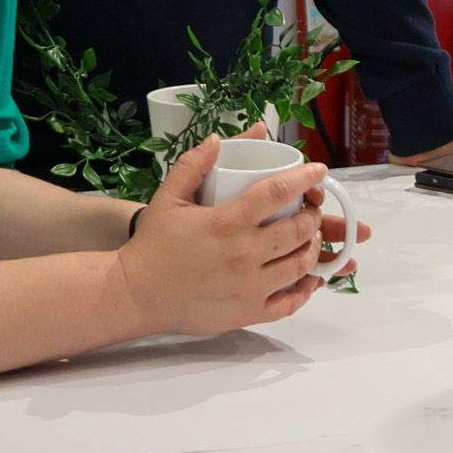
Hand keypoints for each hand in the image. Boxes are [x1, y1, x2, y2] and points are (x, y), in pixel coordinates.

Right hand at [116, 137, 336, 334]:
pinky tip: (309, 278)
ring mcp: (249, 287)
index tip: (318, 170)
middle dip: (314, 215)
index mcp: (228, 222)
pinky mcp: (247, 312)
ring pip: (300, 265)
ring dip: (313, 247)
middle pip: (298, 230)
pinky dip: (306, 289)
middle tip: (312, 208)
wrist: (135, 294)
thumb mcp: (168, 197)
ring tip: (310, 238)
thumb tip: (217, 139)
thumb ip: (193, 165)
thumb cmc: (152, 245)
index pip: (278, 192)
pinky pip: (290, 302)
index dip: (305, 178)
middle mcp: (244, 254)